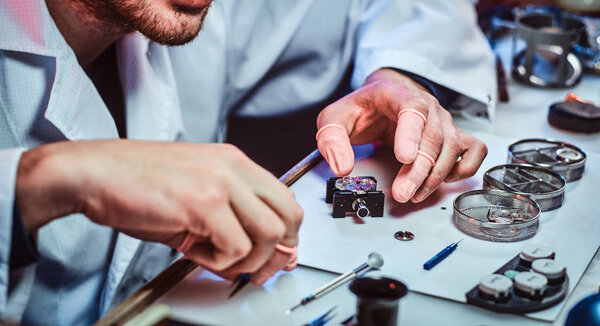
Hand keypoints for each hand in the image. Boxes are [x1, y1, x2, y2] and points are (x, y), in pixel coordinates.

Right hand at [16, 140, 302, 276]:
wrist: (95, 173)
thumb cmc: (136, 182)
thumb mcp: (194, 195)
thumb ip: (227, 220)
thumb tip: (249, 255)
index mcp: (234, 161)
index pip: (285, 198)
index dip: (287, 234)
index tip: (277, 255)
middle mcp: (234, 168)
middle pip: (289, 215)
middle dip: (279, 251)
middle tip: (258, 269)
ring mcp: (222, 184)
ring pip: (269, 234)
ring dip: (246, 259)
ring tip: (215, 258)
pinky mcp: (204, 204)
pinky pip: (236, 247)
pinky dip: (219, 262)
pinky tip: (196, 252)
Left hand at [316, 68, 486, 202]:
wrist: (382, 97)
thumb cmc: (361, 108)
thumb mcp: (334, 118)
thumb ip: (332, 140)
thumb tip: (342, 168)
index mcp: (397, 95)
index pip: (412, 110)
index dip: (410, 135)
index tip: (403, 158)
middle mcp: (427, 106)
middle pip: (433, 138)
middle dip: (418, 171)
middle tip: (402, 193)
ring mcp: (443, 120)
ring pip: (452, 148)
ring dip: (435, 176)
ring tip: (413, 194)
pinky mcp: (453, 134)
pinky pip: (474, 150)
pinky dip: (464, 168)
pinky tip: (443, 180)